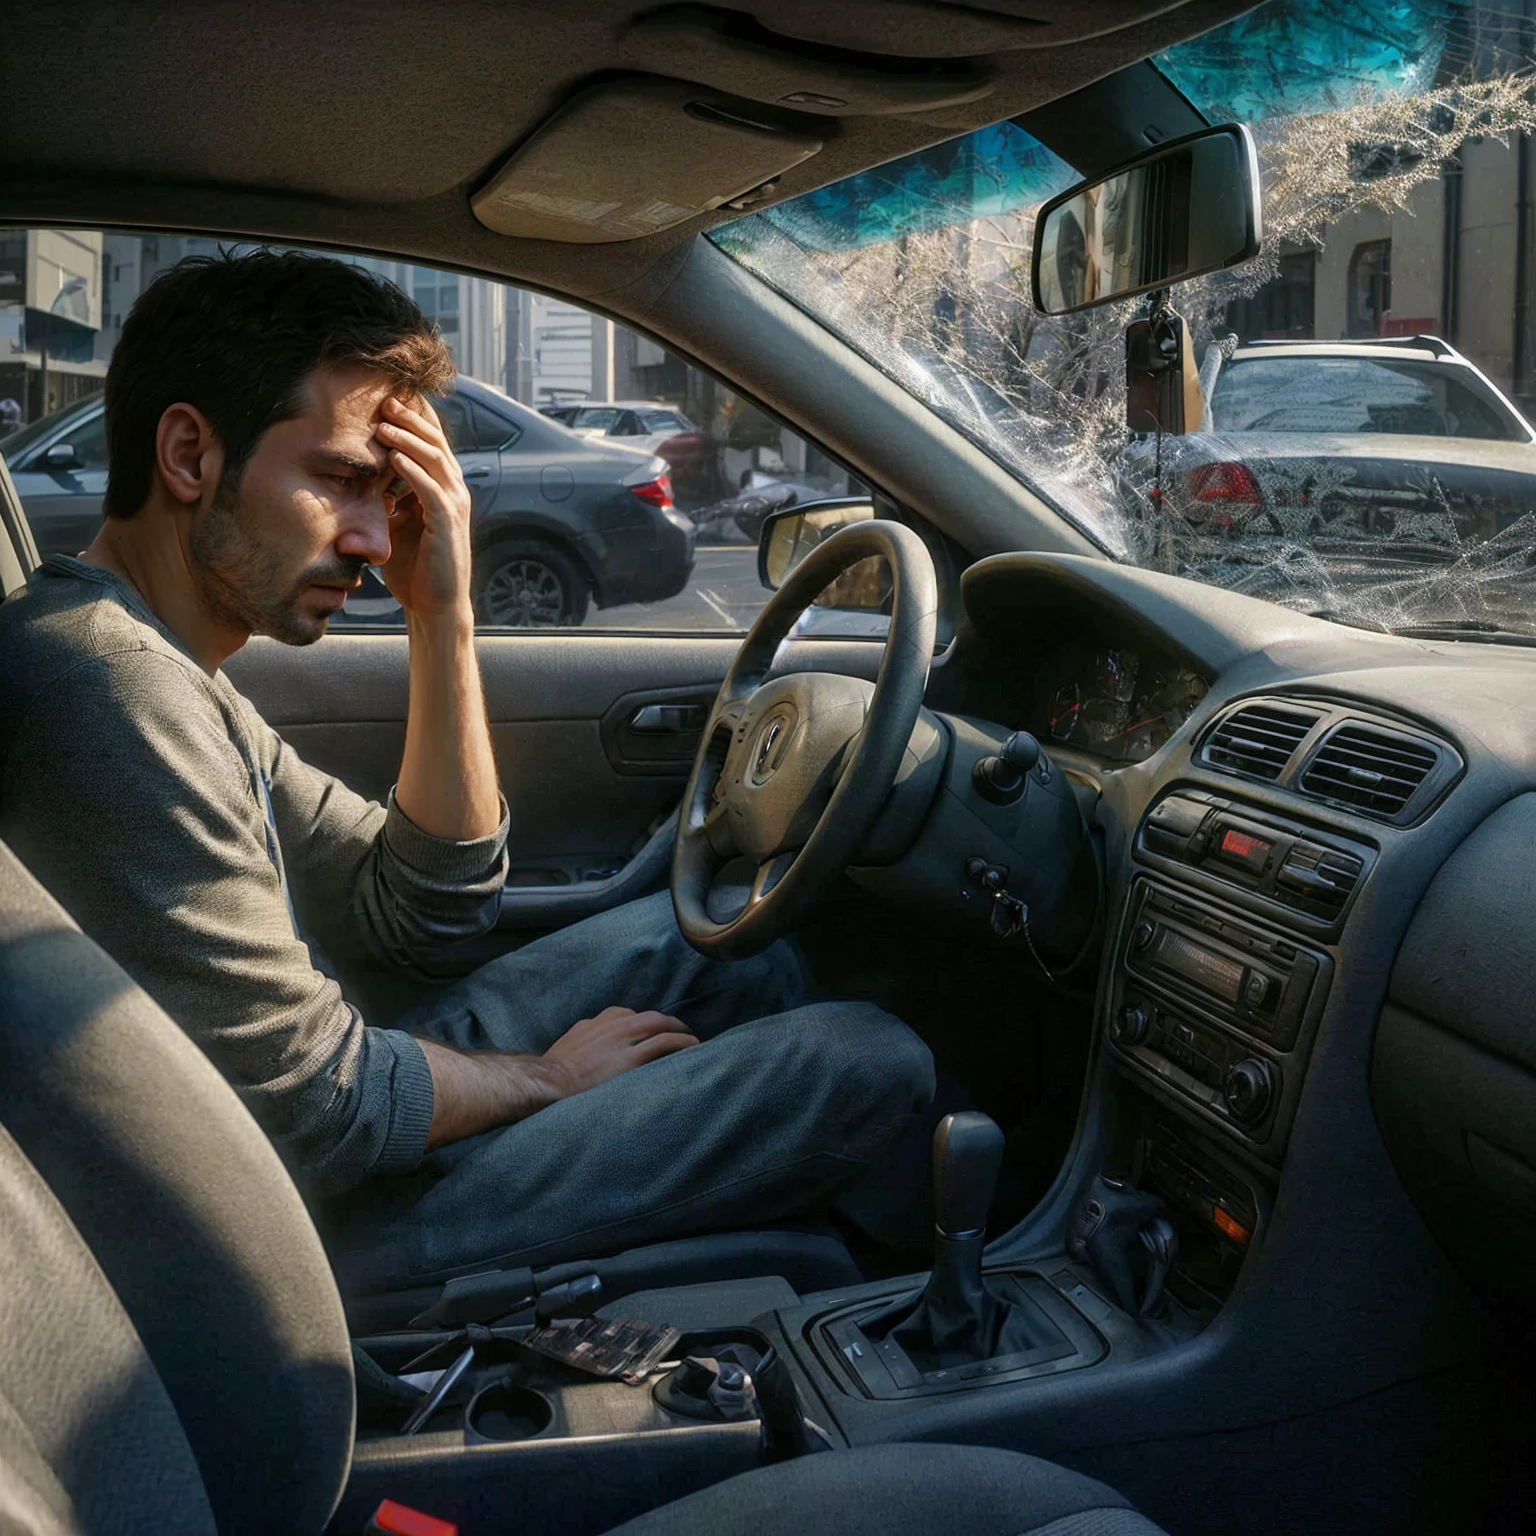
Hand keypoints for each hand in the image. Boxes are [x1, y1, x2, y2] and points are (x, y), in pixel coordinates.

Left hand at [376, 394, 473, 624]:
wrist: (436, 607)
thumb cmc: (414, 570)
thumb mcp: (396, 525)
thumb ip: (387, 499)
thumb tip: (362, 478)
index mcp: (444, 489)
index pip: (432, 443)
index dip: (413, 419)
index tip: (387, 399)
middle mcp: (454, 492)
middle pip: (435, 442)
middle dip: (411, 418)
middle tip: (385, 398)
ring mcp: (454, 506)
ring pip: (434, 459)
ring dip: (408, 438)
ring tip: (384, 423)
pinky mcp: (447, 524)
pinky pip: (430, 488)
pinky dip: (412, 470)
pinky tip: (392, 456)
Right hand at [542, 1005, 699, 1097]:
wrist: (548, 1083)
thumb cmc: (553, 1074)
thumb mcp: (567, 1049)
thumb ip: (583, 1045)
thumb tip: (588, 1055)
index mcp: (596, 1023)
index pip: (626, 1016)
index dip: (642, 1024)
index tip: (650, 1032)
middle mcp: (612, 1024)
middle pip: (648, 1017)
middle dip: (665, 1024)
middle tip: (677, 1032)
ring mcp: (624, 1039)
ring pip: (660, 1025)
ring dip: (678, 1031)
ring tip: (691, 1040)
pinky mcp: (633, 1057)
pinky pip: (665, 1044)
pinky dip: (682, 1042)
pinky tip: (693, 1047)